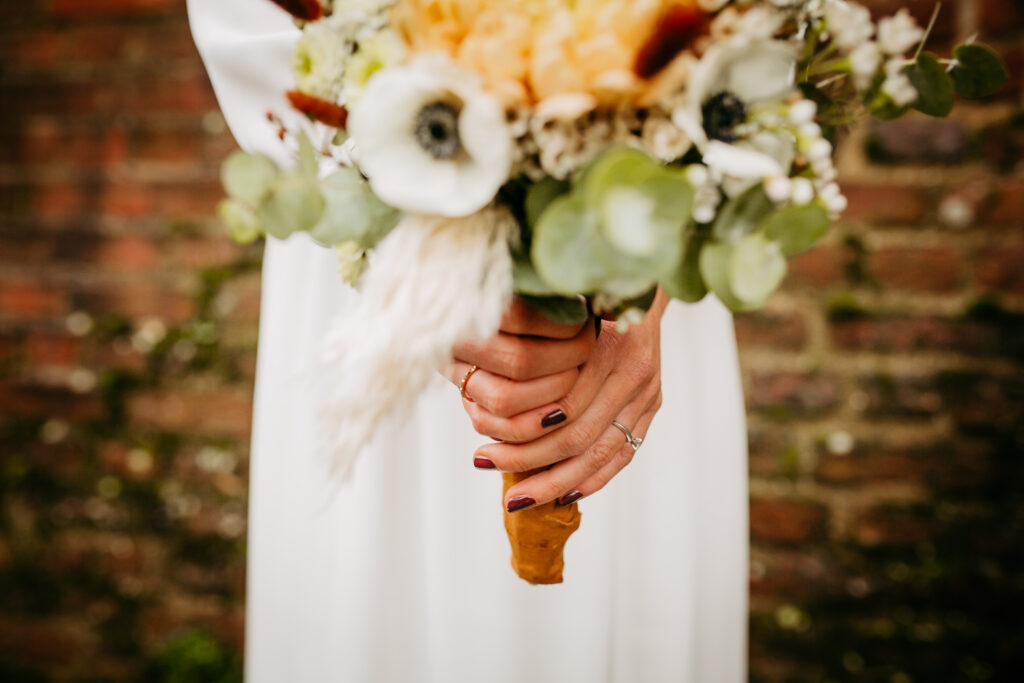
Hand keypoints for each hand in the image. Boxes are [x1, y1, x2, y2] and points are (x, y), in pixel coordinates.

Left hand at [451, 291, 666, 512]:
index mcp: (609, 347)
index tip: (481, 453)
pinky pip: (625, 452)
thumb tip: (477, 392)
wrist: (641, 277)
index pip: (563, 412)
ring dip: (558, 481)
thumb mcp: (557, 308)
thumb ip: (531, 346)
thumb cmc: (584, 292)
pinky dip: (596, 478)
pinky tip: (567, 495)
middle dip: (531, 465)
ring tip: (520, 498)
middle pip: (579, 437)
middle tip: (492, 477)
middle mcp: (634, 372)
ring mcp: (648, 391)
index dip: (520, 440)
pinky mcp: (653, 403)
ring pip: (602, 453)